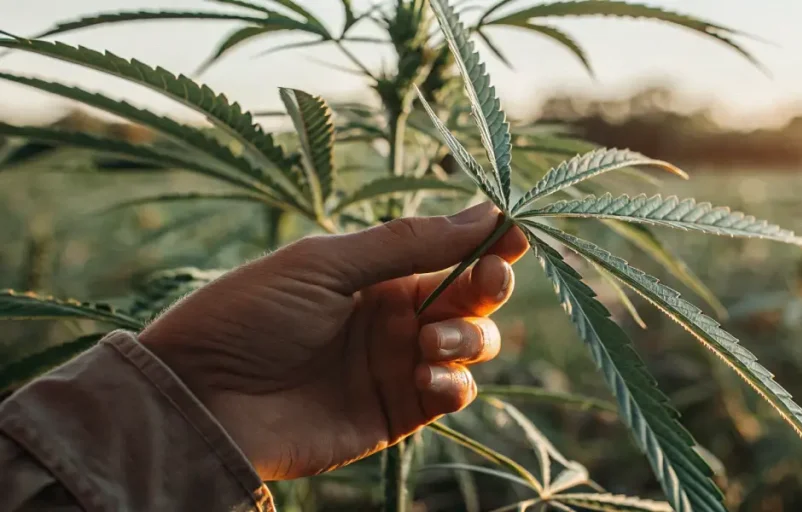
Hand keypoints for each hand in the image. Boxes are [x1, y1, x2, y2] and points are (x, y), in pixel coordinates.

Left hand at [138, 202, 528, 480]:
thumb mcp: (327, 264)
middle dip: (488, 284)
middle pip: (472, 297)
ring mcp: (398, 364)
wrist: (202, 399)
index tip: (514, 231)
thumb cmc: (251, 316)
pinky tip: (426, 375)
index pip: (450, 251)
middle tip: (487, 278)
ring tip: (431, 339)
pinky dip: (454, 383)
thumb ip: (407, 243)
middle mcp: (396, 316)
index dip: (487, 241)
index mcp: (378, 272)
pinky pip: (452, 394)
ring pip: (472, 345)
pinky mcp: (397, 412)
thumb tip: (485, 210)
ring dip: (469, 336)